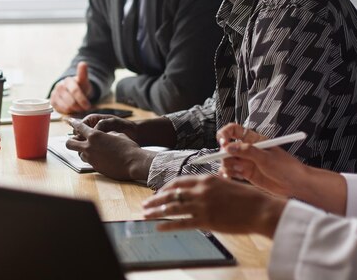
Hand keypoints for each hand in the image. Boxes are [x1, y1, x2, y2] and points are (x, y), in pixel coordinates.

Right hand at [50, 61, 92, 113]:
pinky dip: (67, 112)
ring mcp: (55, 94)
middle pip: (71, 101)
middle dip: (80, 107)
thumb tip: (82, 63)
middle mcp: (60, 86)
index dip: (82, 100)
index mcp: (68, 80)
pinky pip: (60, 110)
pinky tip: (72, 109)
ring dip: (74, 110)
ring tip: (79, 109)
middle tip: (85, 109)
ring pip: (66, 107)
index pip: (75, 91)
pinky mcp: (52, 101)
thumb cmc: (79, 87)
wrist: (72, 91)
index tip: (88, 106)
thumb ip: (83, 74)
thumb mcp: (84, 81)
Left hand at [65, 118, 151, 179]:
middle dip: (71, 141)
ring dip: (82, 150)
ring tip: (92, 149)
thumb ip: (104, 134)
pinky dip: (92, 158)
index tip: (68, 120)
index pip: (79, 127)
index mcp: (94, 136)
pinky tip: (100, 157)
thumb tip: (101, 135)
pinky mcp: (95, 168)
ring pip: (79, 154)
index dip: (73, 122)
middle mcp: (89, 147)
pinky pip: (89, 161)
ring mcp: (91, 159)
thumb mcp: (116, 134)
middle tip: (78, 140)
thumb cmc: (128, 146)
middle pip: (70, 143)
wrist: (134, 163)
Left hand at [142, 175, 286, 237]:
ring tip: (146, 214)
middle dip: (155, 199)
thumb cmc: (248, 198)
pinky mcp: (206, 221)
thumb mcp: (226, 184)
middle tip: (145, 204)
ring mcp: (203, 206)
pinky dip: (168, 225)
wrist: (262, 209)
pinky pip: (182, 223)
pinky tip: (158, 227)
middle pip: (171, 194)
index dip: (166, 188)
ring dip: (156, 212)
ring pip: (172, 208)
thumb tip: (198, 193)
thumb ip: (210, 188)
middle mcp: (201, 191)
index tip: (158, 193)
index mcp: (206, 179)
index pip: (179, 182)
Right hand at [216, 123, 305, 196]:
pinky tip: (235, 176)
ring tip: (239, 171)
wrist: (295, 184)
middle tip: (231, 161)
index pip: (234, 130)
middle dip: (225, 154)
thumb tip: (229, 147)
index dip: (225, 134)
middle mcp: (247, 150)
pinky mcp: (245, 173)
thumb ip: (247, 151)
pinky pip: (230, 172)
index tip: (223, 142)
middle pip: (226, 147)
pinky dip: (229, 174)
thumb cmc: (287, 167)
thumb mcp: (267, 157)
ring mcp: (246, 162)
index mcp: (254, 140)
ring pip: (226, 161)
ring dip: (228, 166)